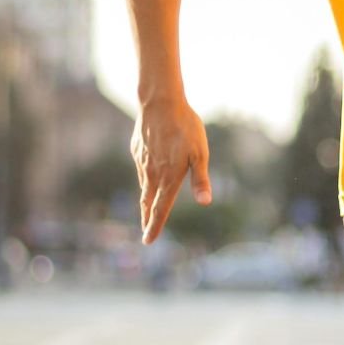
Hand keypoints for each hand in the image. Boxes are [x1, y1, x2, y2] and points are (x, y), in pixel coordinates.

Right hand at [132, 96, 211, 243]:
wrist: (160, 103)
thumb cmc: (185, 127)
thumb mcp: (200, 153)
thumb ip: (201, 179)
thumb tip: (205, 202)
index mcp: (168, 178)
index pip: (160, 209)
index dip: (154, 226)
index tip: (148, 241)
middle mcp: (153, 174)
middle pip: (148, 202)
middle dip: (147, 219)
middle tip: (146, 234)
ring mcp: (143, 162)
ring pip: (144, 186)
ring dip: (145, 201)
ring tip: (146, 210)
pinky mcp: (138, 151)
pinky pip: (141, 170)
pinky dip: (145, 180)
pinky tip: (148, 178)